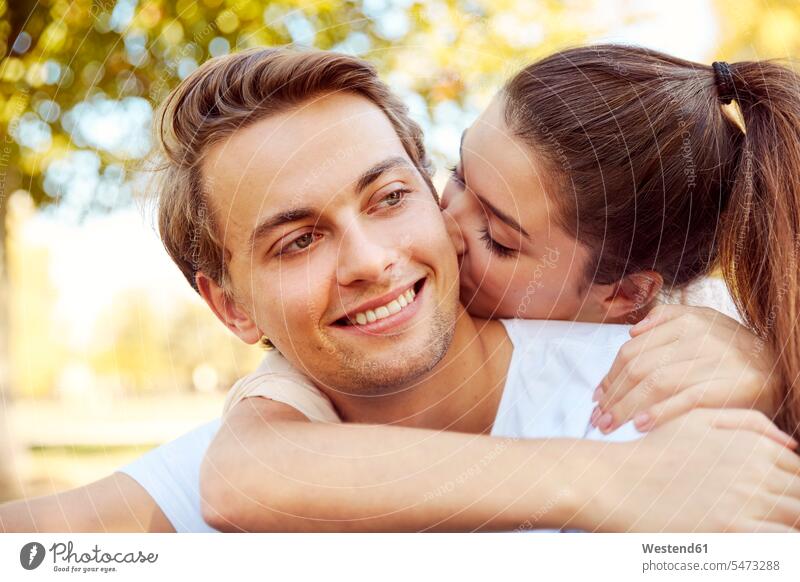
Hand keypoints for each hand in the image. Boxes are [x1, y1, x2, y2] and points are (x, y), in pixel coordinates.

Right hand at [590, 409, 799, 531]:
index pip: (798, 471)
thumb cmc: (654, 451)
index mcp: (752, 443)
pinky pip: (780, 542)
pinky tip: (753, 539)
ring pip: (796, 519)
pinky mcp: (735, 530)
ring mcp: (748, 501)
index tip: (772, 497)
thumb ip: (748, 422)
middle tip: (763, 513)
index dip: (791, 487)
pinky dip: (778, 543)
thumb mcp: (697, 419)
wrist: (618, 481)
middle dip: (791, 506)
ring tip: (756, 526)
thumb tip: (792, 444)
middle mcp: (757, 470)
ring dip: (787, 524)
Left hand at [592, 305, 780, 433]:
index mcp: (688, 321)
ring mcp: (719, 359)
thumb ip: (667, 320)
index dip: (610, 375)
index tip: (597, 397)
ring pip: (657, 383)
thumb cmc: (731, 353)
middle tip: (597, 418)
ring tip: (609, 425)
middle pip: (640, 367)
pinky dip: (661, 412)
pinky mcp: (736, 385)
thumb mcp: (704, 325)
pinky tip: (640, 425)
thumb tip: (632, 330)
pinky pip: (688, 399)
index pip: (633, 350)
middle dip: (613, 395)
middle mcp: (702, 336)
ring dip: (626, 407)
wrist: (783, 369)